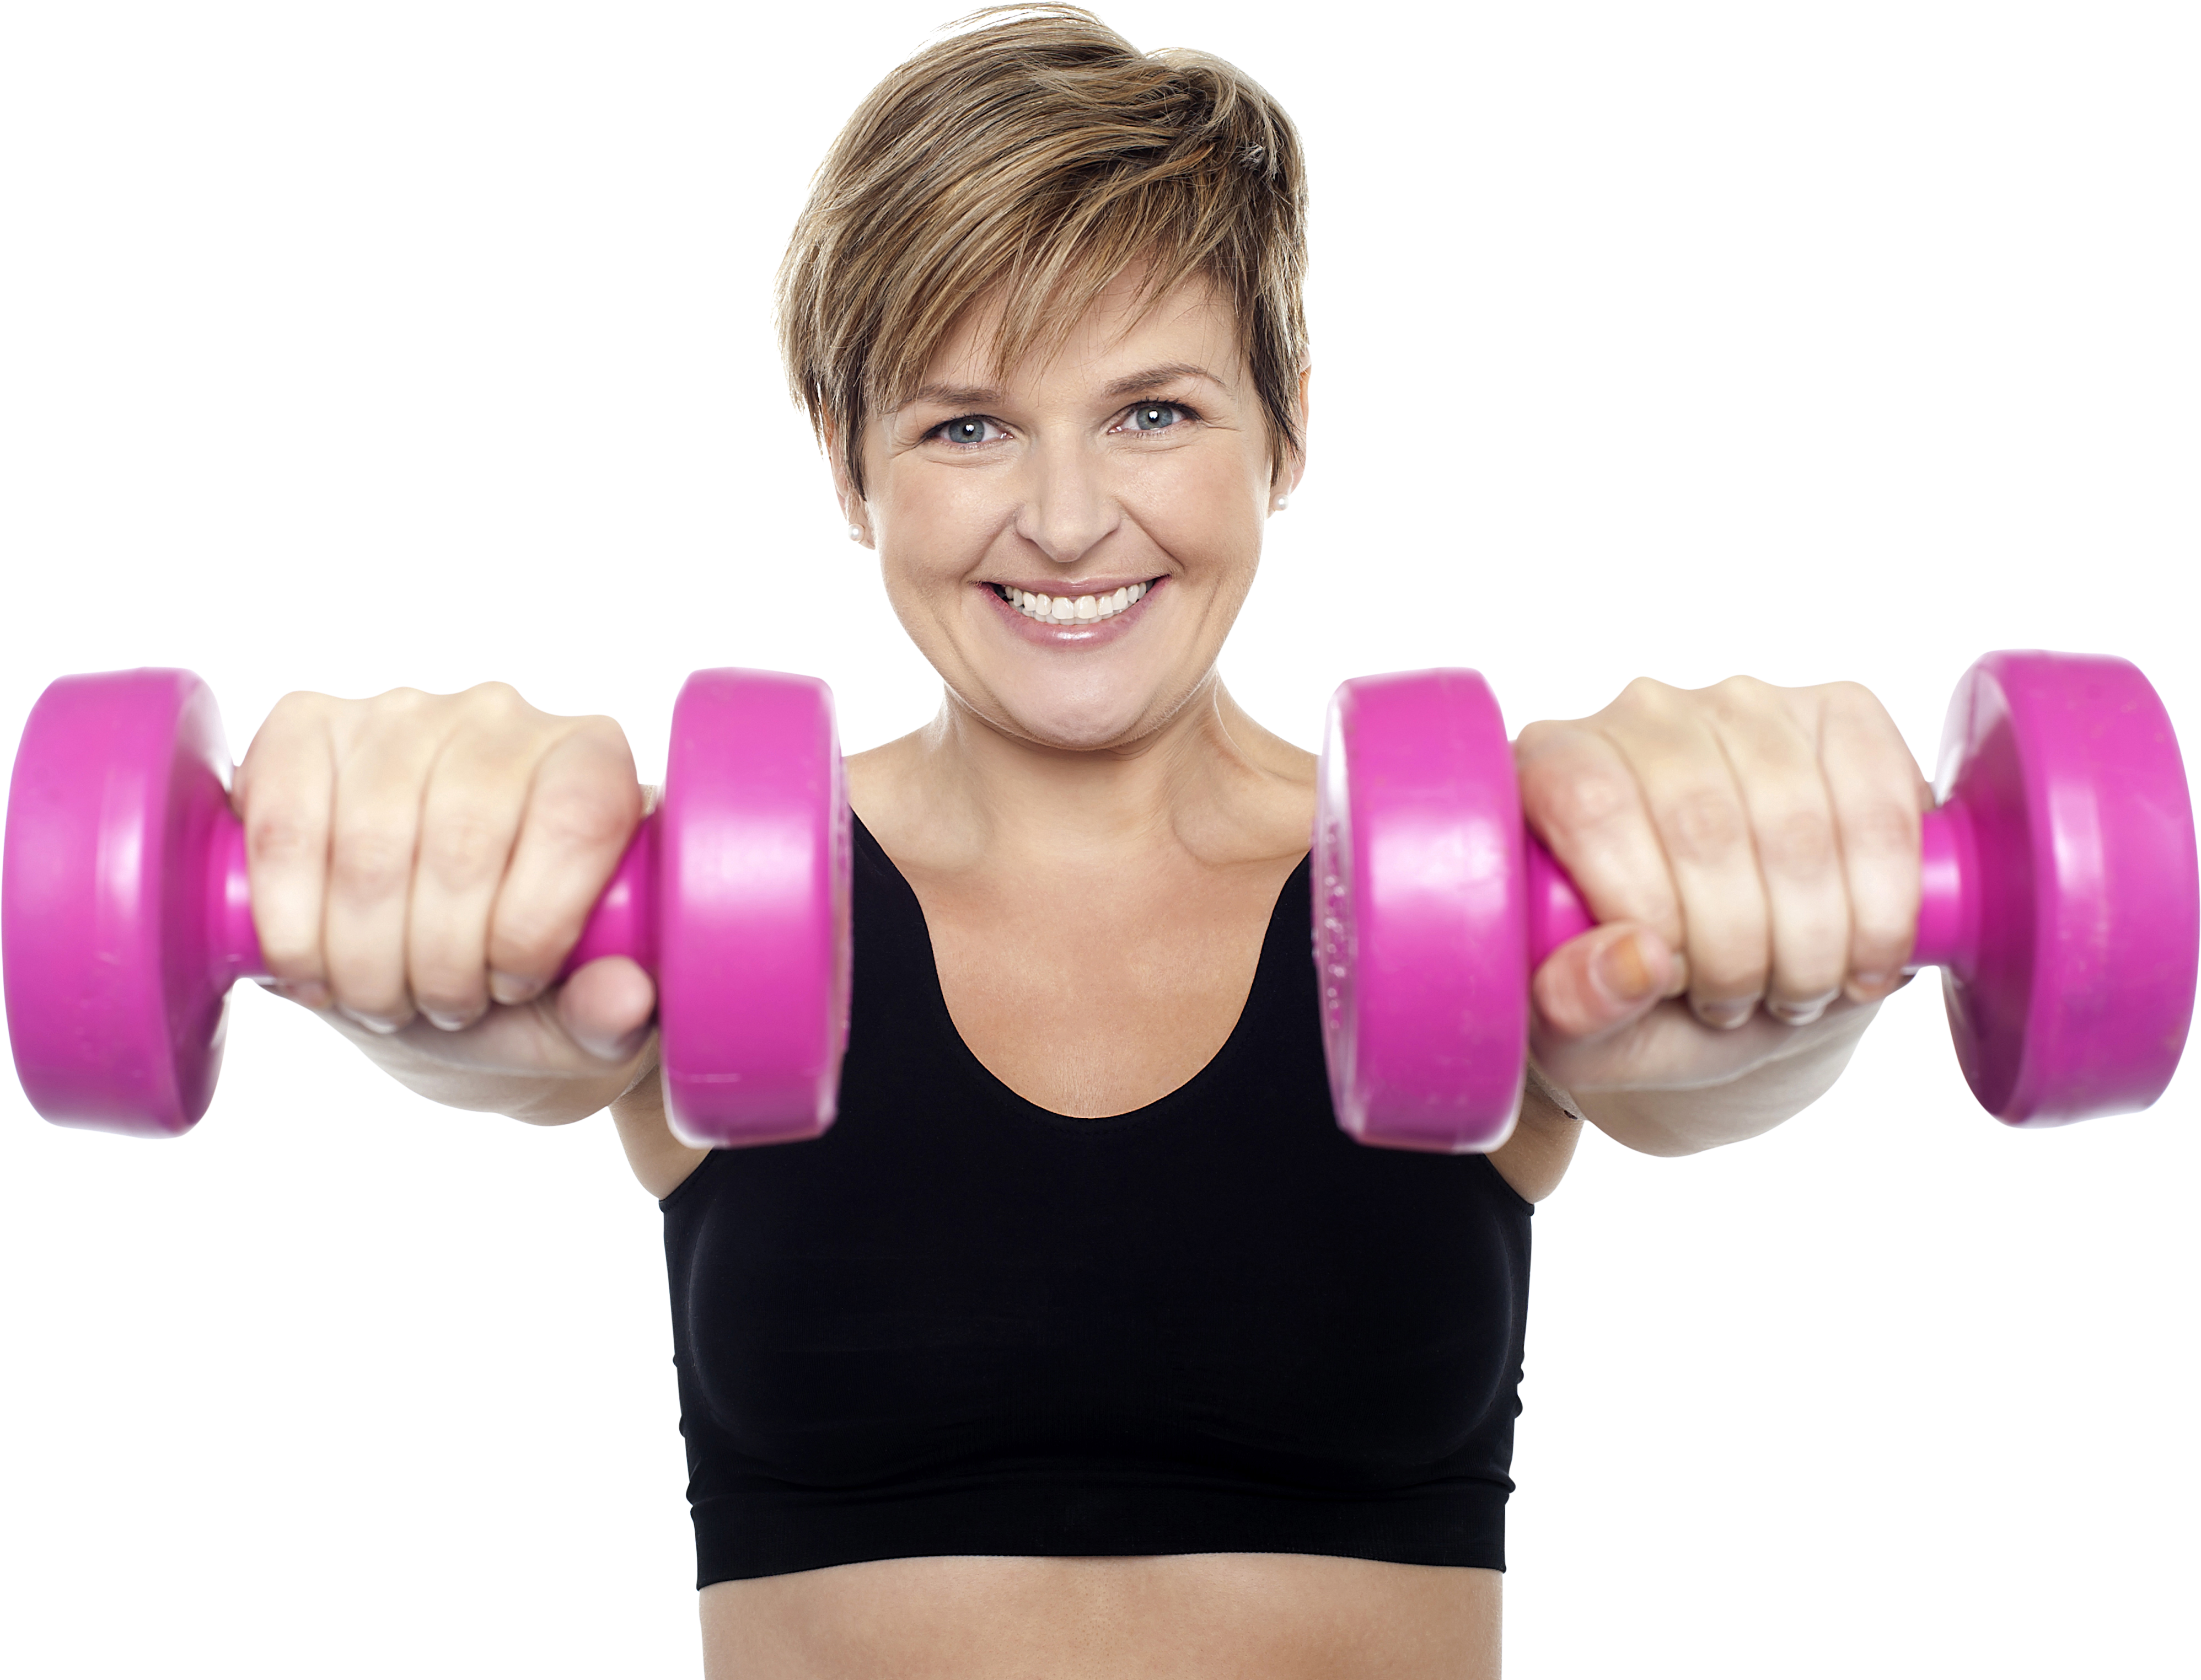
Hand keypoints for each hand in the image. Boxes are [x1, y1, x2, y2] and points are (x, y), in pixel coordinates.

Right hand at [232, 681, 658, 1108]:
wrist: (433, 961)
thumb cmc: (525, 980)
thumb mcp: (578, 1020)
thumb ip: (613, 1017)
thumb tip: (624, 999)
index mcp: (595, 763)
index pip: (576, 817)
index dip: (534, 924)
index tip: (513, 986)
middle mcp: (503, 718)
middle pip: (464, 840)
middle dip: (442, 963)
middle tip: (443, 1008)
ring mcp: (399, 715)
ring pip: (369, 846)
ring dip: (366, 958)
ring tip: (387, 1000)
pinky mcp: (305, 730)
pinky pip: (284, 826)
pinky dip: (292, 924)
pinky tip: (314, 969)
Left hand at [1515, 674, 1930, 1103]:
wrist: (1725, 985)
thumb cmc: (1630, 999)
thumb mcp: (1578, 1032)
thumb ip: (1575, 1006)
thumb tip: (1634, 960)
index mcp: (1551, 766)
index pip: (1593, 803)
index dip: (1648, 908)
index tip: (1674, 982)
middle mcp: (1642, 715)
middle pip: (1703, 822)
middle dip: (1735, 950)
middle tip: (1735, 1006)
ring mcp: (1748, 707)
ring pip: (1799, 824)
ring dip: (1813, 941)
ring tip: (1793, 992)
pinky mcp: (1842, 717)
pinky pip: (1883, 805)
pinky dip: (1883, 907)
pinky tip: (1861, 959)